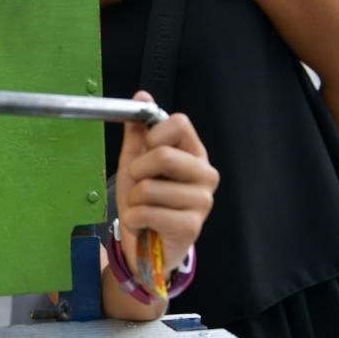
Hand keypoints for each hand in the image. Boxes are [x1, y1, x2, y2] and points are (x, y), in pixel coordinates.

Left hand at [115, 92, 219, 278]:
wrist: (144, 242)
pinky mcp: (192, 226)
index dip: (153, 134)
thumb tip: (142, 95)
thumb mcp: (136, 160)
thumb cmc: (144, 198)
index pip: (179, 123)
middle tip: (138, 184)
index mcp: (194, 152)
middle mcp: (205, 174)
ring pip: (148, 187)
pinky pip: (146, 212)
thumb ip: (138, 130)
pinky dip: (134, 218)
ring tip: (142, 207)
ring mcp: (202, 201)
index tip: (145, 150)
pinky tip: (144, 223)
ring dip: (133, 199)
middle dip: (137, 171)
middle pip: (163, 154)